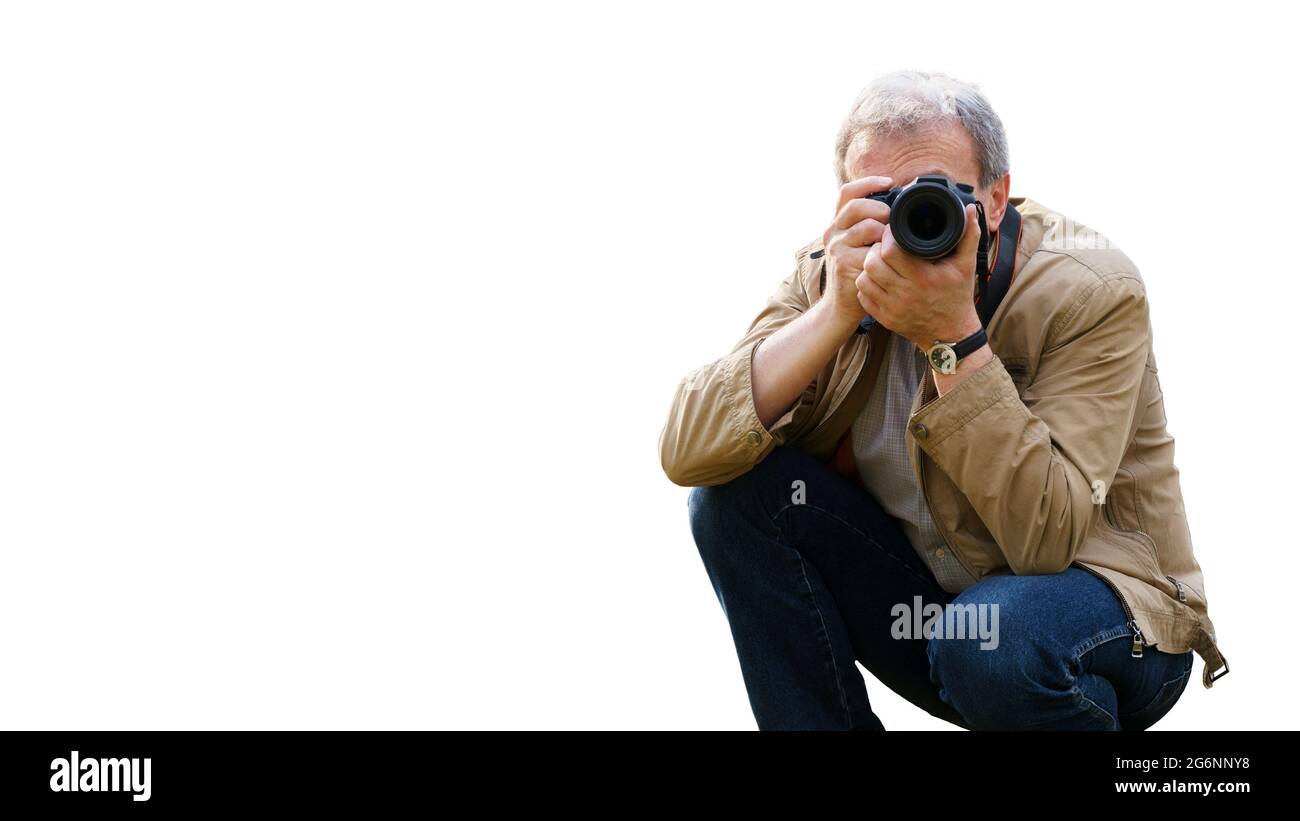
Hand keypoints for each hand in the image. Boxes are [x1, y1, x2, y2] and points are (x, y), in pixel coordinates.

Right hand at [819, 175, 893, 331]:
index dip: (868, 182)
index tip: (889, 182)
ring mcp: (836, 248)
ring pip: (866, 227)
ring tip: (891, 242)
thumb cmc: (857, 271)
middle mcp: (833, 232)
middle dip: (880, 209)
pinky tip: (888, 259)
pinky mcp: (843, 264)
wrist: (842, 304)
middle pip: (855, 206)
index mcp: (838, 223)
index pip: (847, 193)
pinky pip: (869, 251)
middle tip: (893, 219)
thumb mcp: (859, 244)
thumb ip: (870, 225)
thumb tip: (898, 206)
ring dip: (884, 232)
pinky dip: (883, 253)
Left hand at [855, 202, 983, 348]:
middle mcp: (905, 294)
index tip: (892, 232)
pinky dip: (867, 286)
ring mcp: (892, 308)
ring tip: (879, 262)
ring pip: (864, 280)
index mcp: (922, 278)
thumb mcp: (966, 265)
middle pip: (872, 264)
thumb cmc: (958, 297)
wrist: (952, 335)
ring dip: (868, 268)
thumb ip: (969, 235)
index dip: (887, 237)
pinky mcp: (884, 319)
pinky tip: (877, 280)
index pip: (890, 251)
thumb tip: (970, 209)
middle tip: (883, 246)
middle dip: (875, 250)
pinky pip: (863, 297)